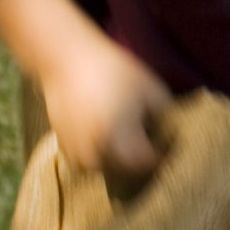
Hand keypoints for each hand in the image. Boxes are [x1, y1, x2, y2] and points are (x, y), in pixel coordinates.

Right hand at [41, 37, 171, 176]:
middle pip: (121, 169)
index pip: (143, 161)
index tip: (167, 148)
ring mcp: (75, 146)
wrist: (68, 60)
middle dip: (137, 163)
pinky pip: (79, 160)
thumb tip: (167, 131)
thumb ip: (162, 113)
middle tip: (149, 148)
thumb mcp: (149, 87)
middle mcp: (95, 145)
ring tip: (125, 148)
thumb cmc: (113, 70)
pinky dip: (92, 158)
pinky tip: (102, 142)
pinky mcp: (61, 141)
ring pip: (97, 169)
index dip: (159, 158)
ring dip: (113, 164)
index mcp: (119, 133)